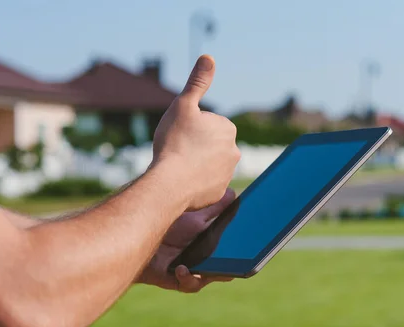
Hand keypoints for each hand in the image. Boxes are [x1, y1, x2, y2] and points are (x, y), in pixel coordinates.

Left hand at [138, 189, 236, 292]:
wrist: (141, 235)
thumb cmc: (169, 227)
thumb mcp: (196, 217)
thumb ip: (215, 209)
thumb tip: (234, 193)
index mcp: (214, 247)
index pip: (235, 253)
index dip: (246, 252)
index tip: (254, 246)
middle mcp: (206, 262)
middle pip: (227, 269)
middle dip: (234, 267)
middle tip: (239, 262)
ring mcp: (193, 272)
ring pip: (209, 278)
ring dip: (209, 274)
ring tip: (206, 268)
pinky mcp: (177, 280)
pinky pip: (188, 284)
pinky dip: (187, 278)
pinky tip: (182, 268)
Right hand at [151, 55, 240, 210]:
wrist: (170, 183)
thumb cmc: (175, 142)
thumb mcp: (183, 105)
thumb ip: (197, 82)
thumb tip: (209, 57)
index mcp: (227, 129)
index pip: (207, 124)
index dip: (190, 127)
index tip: (181, 134)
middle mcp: (234, 151)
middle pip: (209, 144)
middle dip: (196, 146)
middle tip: (178, 149)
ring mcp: (228, 174)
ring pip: (208, 164)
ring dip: (196, 163)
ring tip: (180, 166)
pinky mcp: (219, 193)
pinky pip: (206, 183)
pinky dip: (196, 182)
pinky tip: (183, 181)